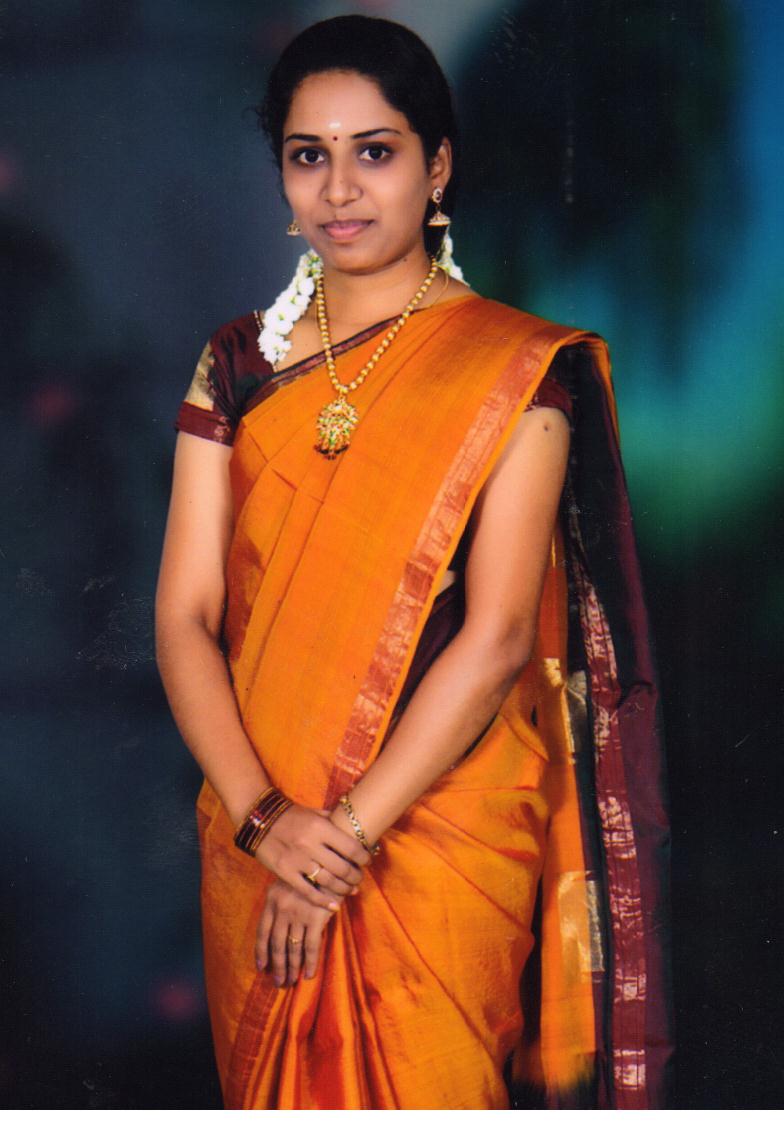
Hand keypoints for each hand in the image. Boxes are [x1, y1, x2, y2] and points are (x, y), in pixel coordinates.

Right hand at [255, 803, 369, 909]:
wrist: (259, 819)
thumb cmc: (291, 815)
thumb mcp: (314, 813)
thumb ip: (333, 821)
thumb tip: (355, 827)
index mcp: (320, 827)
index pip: (351, 848)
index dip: (364, 858)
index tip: (368, 861)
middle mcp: (310, 844)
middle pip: (342, 868)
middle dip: (355, 876)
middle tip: (359, 878)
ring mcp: (297, 860)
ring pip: (328, 882)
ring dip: (343, 889)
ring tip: (351, 890)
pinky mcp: (285, 873)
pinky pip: (308, 892)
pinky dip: (323, 901)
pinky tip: (334, 906)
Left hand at [256, 879, 334, 986]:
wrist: (330, 862)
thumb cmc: (311, 872)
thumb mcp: (289, 882)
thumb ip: (281, 902)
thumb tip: (277, 928)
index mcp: (272, 899)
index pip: (262, 931)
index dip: (261, 951)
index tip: (261, 967)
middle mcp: (282, 908)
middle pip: (276, 944)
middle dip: (277, 966)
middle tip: (278, 982)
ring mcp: (298, 914)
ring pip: (292, 948)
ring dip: (291, 968)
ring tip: (290, 982)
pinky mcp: (315, 918)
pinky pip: (311, 947)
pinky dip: (310, 963)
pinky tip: (309, 975)